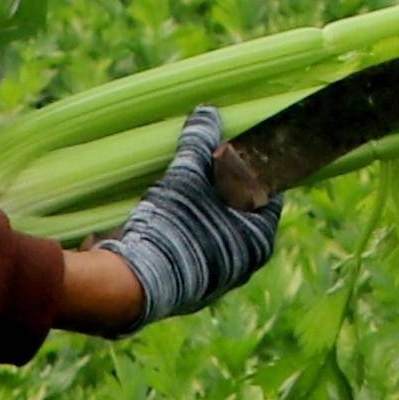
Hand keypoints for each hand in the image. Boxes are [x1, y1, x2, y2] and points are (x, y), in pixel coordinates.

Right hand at [93, 108, 282, 331]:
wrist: (130, 286)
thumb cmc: (172, 227)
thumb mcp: (186, 177)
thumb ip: (199, 144)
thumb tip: (207, 112)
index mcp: (257, 239)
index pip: (268, 192)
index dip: (253, 166)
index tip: (235, 148)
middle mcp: (243, 264)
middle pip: (240, 212)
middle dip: (224, 186)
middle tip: (206, 163)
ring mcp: (214, 279)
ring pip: (214, 232)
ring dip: (201, 209)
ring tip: (182, 187)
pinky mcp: (186, 287)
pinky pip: (191, 249)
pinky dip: (183, 230)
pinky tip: (164, 216)